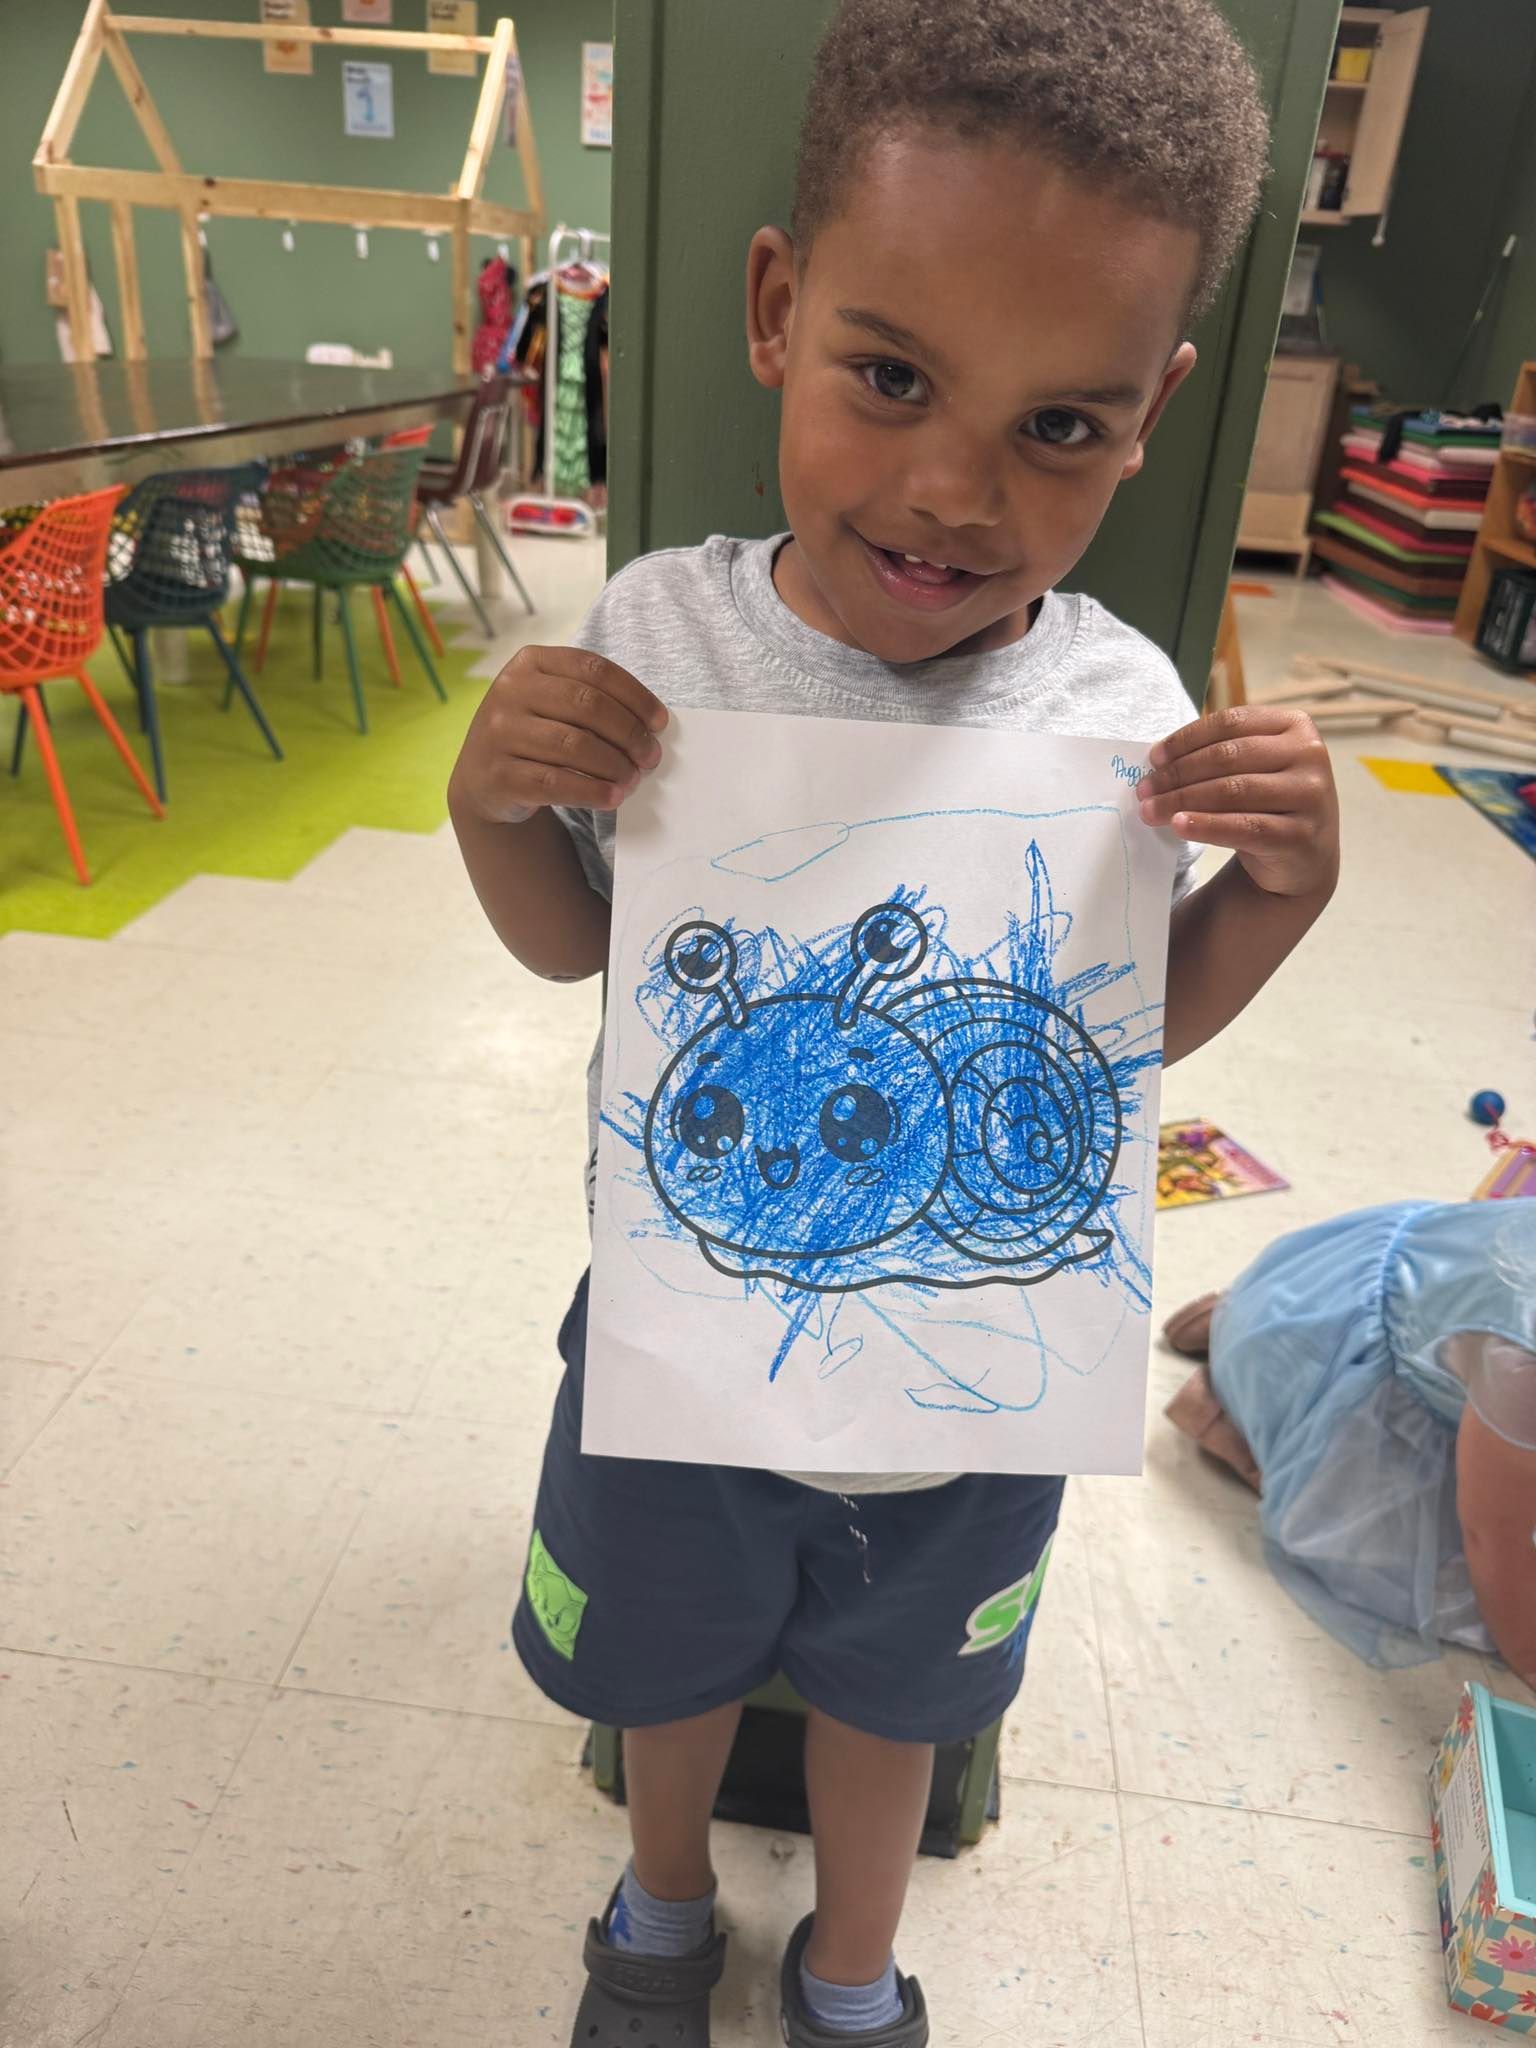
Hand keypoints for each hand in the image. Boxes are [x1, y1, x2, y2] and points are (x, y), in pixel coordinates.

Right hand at [449, 645, 667, 825]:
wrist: (482, 778)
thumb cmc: (534, 734)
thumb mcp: (552, 702)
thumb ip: (592, 700)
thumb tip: (651, 726)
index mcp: (530, 662)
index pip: (594, 669)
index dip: (635, 695)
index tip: (660, 722)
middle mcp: (509, 691)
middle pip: (587, 706)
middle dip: (629, 733)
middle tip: (651, 757)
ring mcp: (499, 733)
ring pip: (573, 746)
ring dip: (615, 766)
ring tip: (634, 779)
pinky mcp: (498, 774)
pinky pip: (555, 783)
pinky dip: (591, 791)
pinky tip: (613, 797)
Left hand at [1136, 705, 1338, 898]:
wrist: (1304, 856)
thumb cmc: (1268, 802)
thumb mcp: (1255, 766)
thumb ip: (1221, 753)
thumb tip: (1158, 760)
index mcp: (1296, 726)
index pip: (1231, 723)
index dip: (1186, 739)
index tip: (1153, 758)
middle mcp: (1310, 755)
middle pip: (1228, 757)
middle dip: (1177, 774)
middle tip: (1144, 790)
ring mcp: (1310, 796)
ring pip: (1233, 791)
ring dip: (1182, 800)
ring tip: (1150, 811)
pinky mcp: (1300, 835)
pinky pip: (1244, 828)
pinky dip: (1206, 826)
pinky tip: (1178, 826)